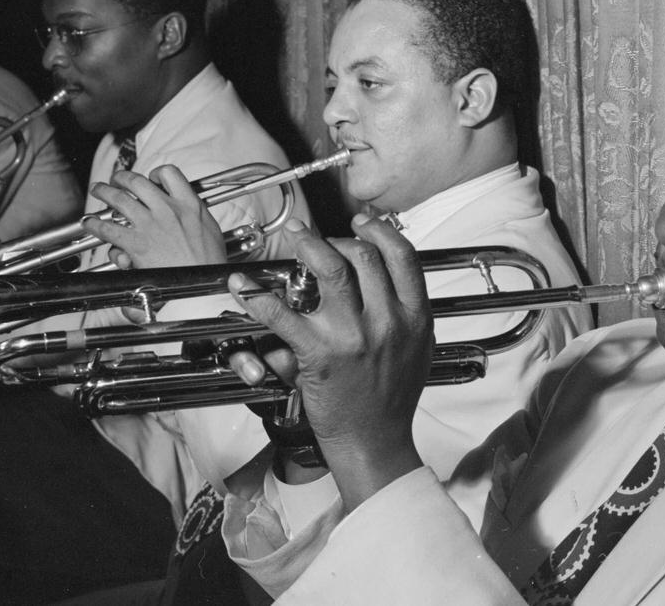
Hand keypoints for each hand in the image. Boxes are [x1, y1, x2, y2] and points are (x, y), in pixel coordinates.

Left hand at [82, 165, 225, 268]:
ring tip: (98, 190)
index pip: (170, 173)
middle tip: (117, 180)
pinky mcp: (136, 243)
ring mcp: (150, 225)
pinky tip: (90, 223)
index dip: (156, 173)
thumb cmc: (208, 263)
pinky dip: (96, 224)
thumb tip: (190, 210)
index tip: (152, 179)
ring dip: (104, 192)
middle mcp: (167, 209)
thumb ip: (197, 215)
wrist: (201, 283)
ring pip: (119, 199)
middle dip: (122, 177)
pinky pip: (109, 229)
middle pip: (138, 182)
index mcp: (189, 204)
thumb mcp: (210, 229)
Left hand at [233, 214, 431, 512]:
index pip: (402, 256)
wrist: (375, 442)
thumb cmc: (394, 400)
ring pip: (331, 270)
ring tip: (295, 237)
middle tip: (320, 235)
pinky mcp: (320, 354)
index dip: (380, 231)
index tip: (363, 222)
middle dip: (339, 237)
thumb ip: (410, 312)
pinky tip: (245, 287)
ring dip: (308, 246)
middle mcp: (388, 321)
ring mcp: (354, 336)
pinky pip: (285, 315)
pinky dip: (260, 298)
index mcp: (415, 317)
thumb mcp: (419, 349)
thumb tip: (393, 278)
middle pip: (363, 256)